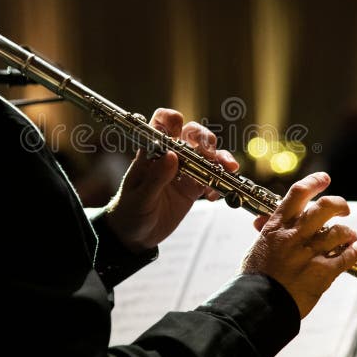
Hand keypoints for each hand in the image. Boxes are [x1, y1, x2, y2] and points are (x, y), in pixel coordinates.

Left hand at [103, 108, 238, 252]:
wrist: (135, 236)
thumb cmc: (129, 212)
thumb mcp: (140, 198)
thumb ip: (155, 178)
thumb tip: (171, 155)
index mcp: (151, 152)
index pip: (162, 123)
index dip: (172, 120)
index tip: (181, 129)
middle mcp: (170, 156)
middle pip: (191, 134)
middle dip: (204, 139)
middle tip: (210, 155)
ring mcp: (184, 170)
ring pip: (207, 153)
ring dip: (220, 157)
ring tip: (228, 169)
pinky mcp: (194, 187)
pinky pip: (213, 178)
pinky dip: (219, 182)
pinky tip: (213, 195)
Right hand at [241, 172, 356, 318]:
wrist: (259, 304)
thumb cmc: (255, 278)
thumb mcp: (256, 248)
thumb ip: (264, 232)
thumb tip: (261, 221)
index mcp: (277, 227)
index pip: (298, 193)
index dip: (314, 182)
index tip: (324, 179)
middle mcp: (295, 236)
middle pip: (325, 207)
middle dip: (339, 205)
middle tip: (343, 209)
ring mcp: (309, 254)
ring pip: (339, 231)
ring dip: (348, 232)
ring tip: (350, 236)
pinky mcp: (322, 273)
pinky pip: (347, 257)